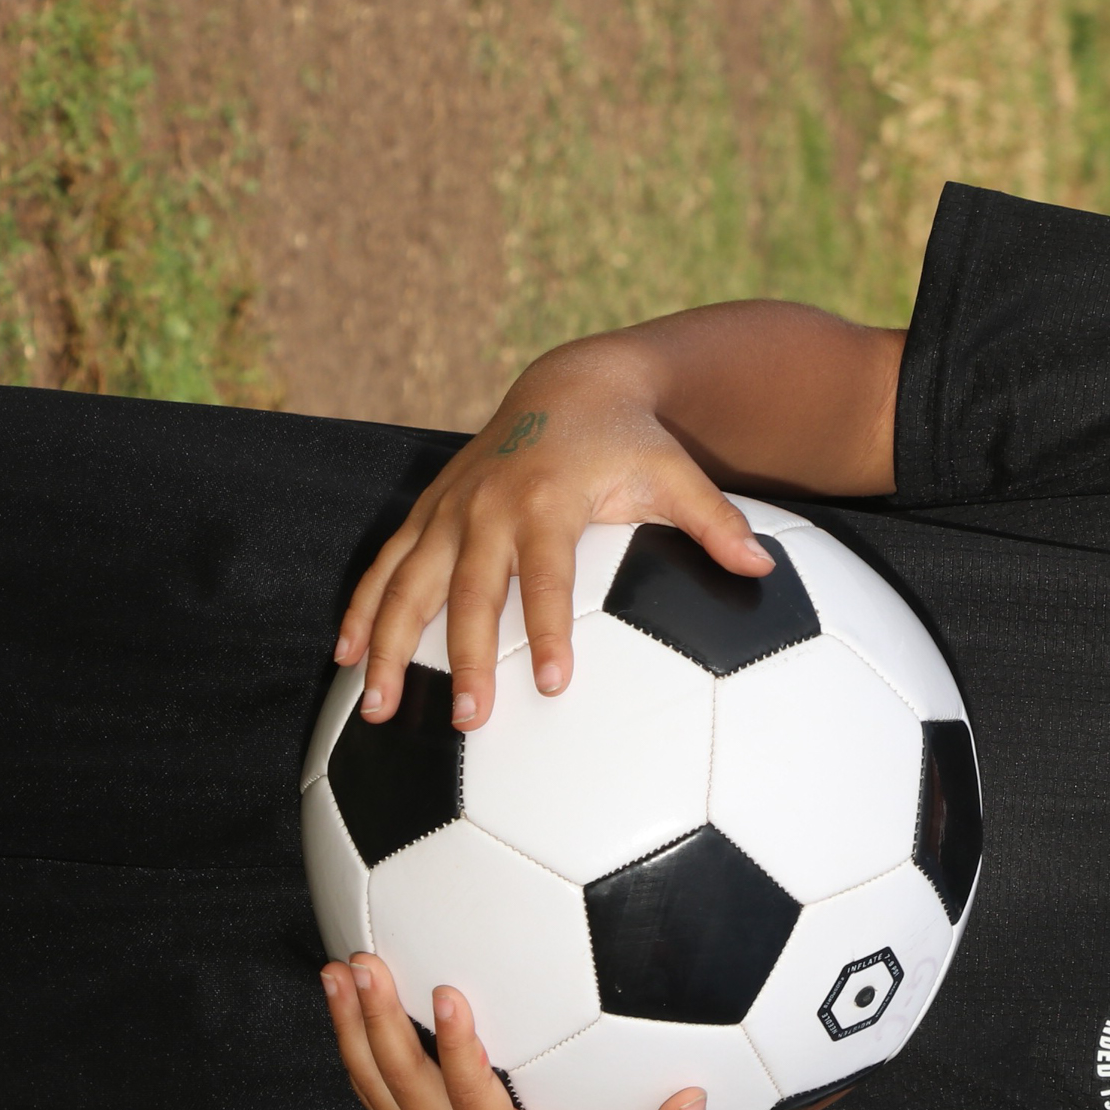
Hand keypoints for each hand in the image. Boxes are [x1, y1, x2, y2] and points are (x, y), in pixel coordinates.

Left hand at [322, 951, 706, 1109]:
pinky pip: (380, 1098)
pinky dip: (357, 1051)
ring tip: (334, 973)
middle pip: (404, 1087)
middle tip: (363, 963)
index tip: (446, 991)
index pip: (473, 1101)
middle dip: (379, 1024)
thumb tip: (693, 1099)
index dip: (457, 1049)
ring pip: (377, 1091)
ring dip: (350, 1032)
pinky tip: (348, 1006)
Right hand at [335, 336, 774, 732]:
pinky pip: (386, 565)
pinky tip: (347, 658)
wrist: (571, 388)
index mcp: (548, 501)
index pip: (548, 577)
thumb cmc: (632, 443)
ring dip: (390, 647)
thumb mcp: (677, 474)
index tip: (549, 683)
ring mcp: (450, 511)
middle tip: (470, 721)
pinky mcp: (428, 514)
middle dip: (464, 658)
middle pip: (469, 592)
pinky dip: (363, 609)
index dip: (546, 629)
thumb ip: (715, 522)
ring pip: (408, 584)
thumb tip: (762, 568)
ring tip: (380, 709)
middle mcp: (488, 507)